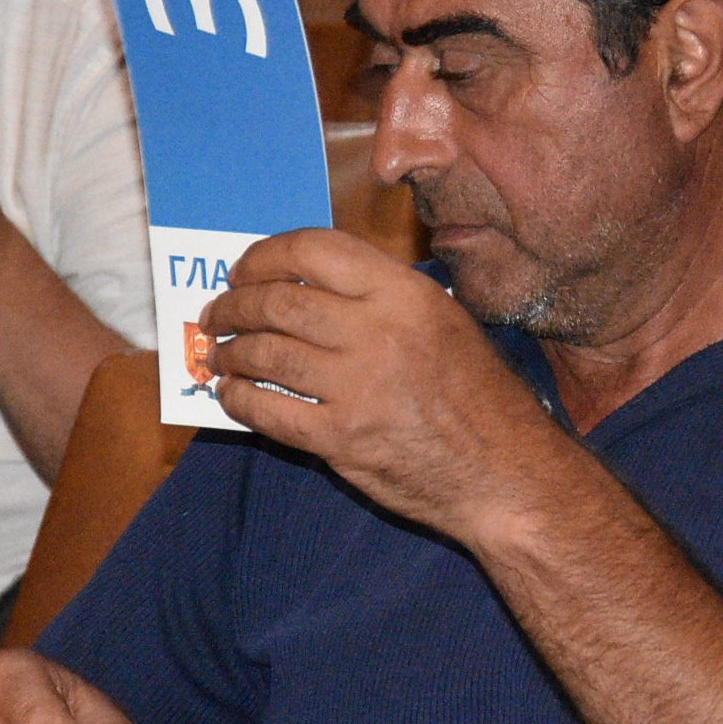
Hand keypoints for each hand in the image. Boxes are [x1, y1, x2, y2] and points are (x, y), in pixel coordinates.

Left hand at [200, 226, 583, 536]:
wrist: (504, 473)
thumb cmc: (478, 397)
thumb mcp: (444, 322)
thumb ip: (382, 298)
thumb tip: (303, 286)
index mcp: (406, 293)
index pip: (314, 250)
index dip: (264, 256)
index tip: (244, 270)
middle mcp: (379, 331)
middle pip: (278, 302)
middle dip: (234, 304)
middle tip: (217, 314)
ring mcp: (358, 387)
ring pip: (266, 353)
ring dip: (230, 351)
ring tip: (220, 353)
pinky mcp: (341, 439)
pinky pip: (267, 410)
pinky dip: (238, 399)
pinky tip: (232, 395)